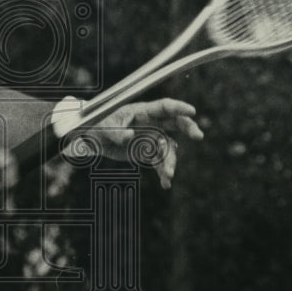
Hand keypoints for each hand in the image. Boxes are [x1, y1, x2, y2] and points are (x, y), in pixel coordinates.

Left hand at [59, 98, 203, 189]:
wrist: (93, 139)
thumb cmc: (98, 125)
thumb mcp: (105, 127)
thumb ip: (117, 132)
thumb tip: (129, 136)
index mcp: (142, 112)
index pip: (164, 106)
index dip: (179, 107)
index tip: (192, 111)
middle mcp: (151, 124)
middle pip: (176, 123)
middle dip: (189, 128)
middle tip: (198, 136)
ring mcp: (151, 139)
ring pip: (168, 149)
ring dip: (171, 161)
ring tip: (168, 175)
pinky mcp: (147, 154)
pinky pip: (160, 163)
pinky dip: (163, 173)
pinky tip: (165, 184)